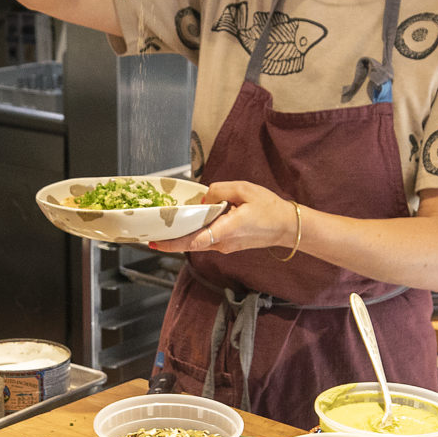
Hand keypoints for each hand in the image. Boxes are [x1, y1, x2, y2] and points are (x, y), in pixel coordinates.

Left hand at [147, 181, 297, 257]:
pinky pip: (206, 241)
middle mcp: (224, 242)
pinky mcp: (227, 246)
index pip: (196, 240)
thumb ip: (219, 190)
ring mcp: (225, 247)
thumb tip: (203, 199)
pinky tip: (188, 225)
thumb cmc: (270, 208)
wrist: (287, 227)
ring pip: (197, 243)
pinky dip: (195, 234)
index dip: (174, 243)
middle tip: (150, 237)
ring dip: (182, 237)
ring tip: (165, 228)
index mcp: (228, 229)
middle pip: (191, 243)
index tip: (156, 243)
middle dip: (170, 241)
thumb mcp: (245, 189)